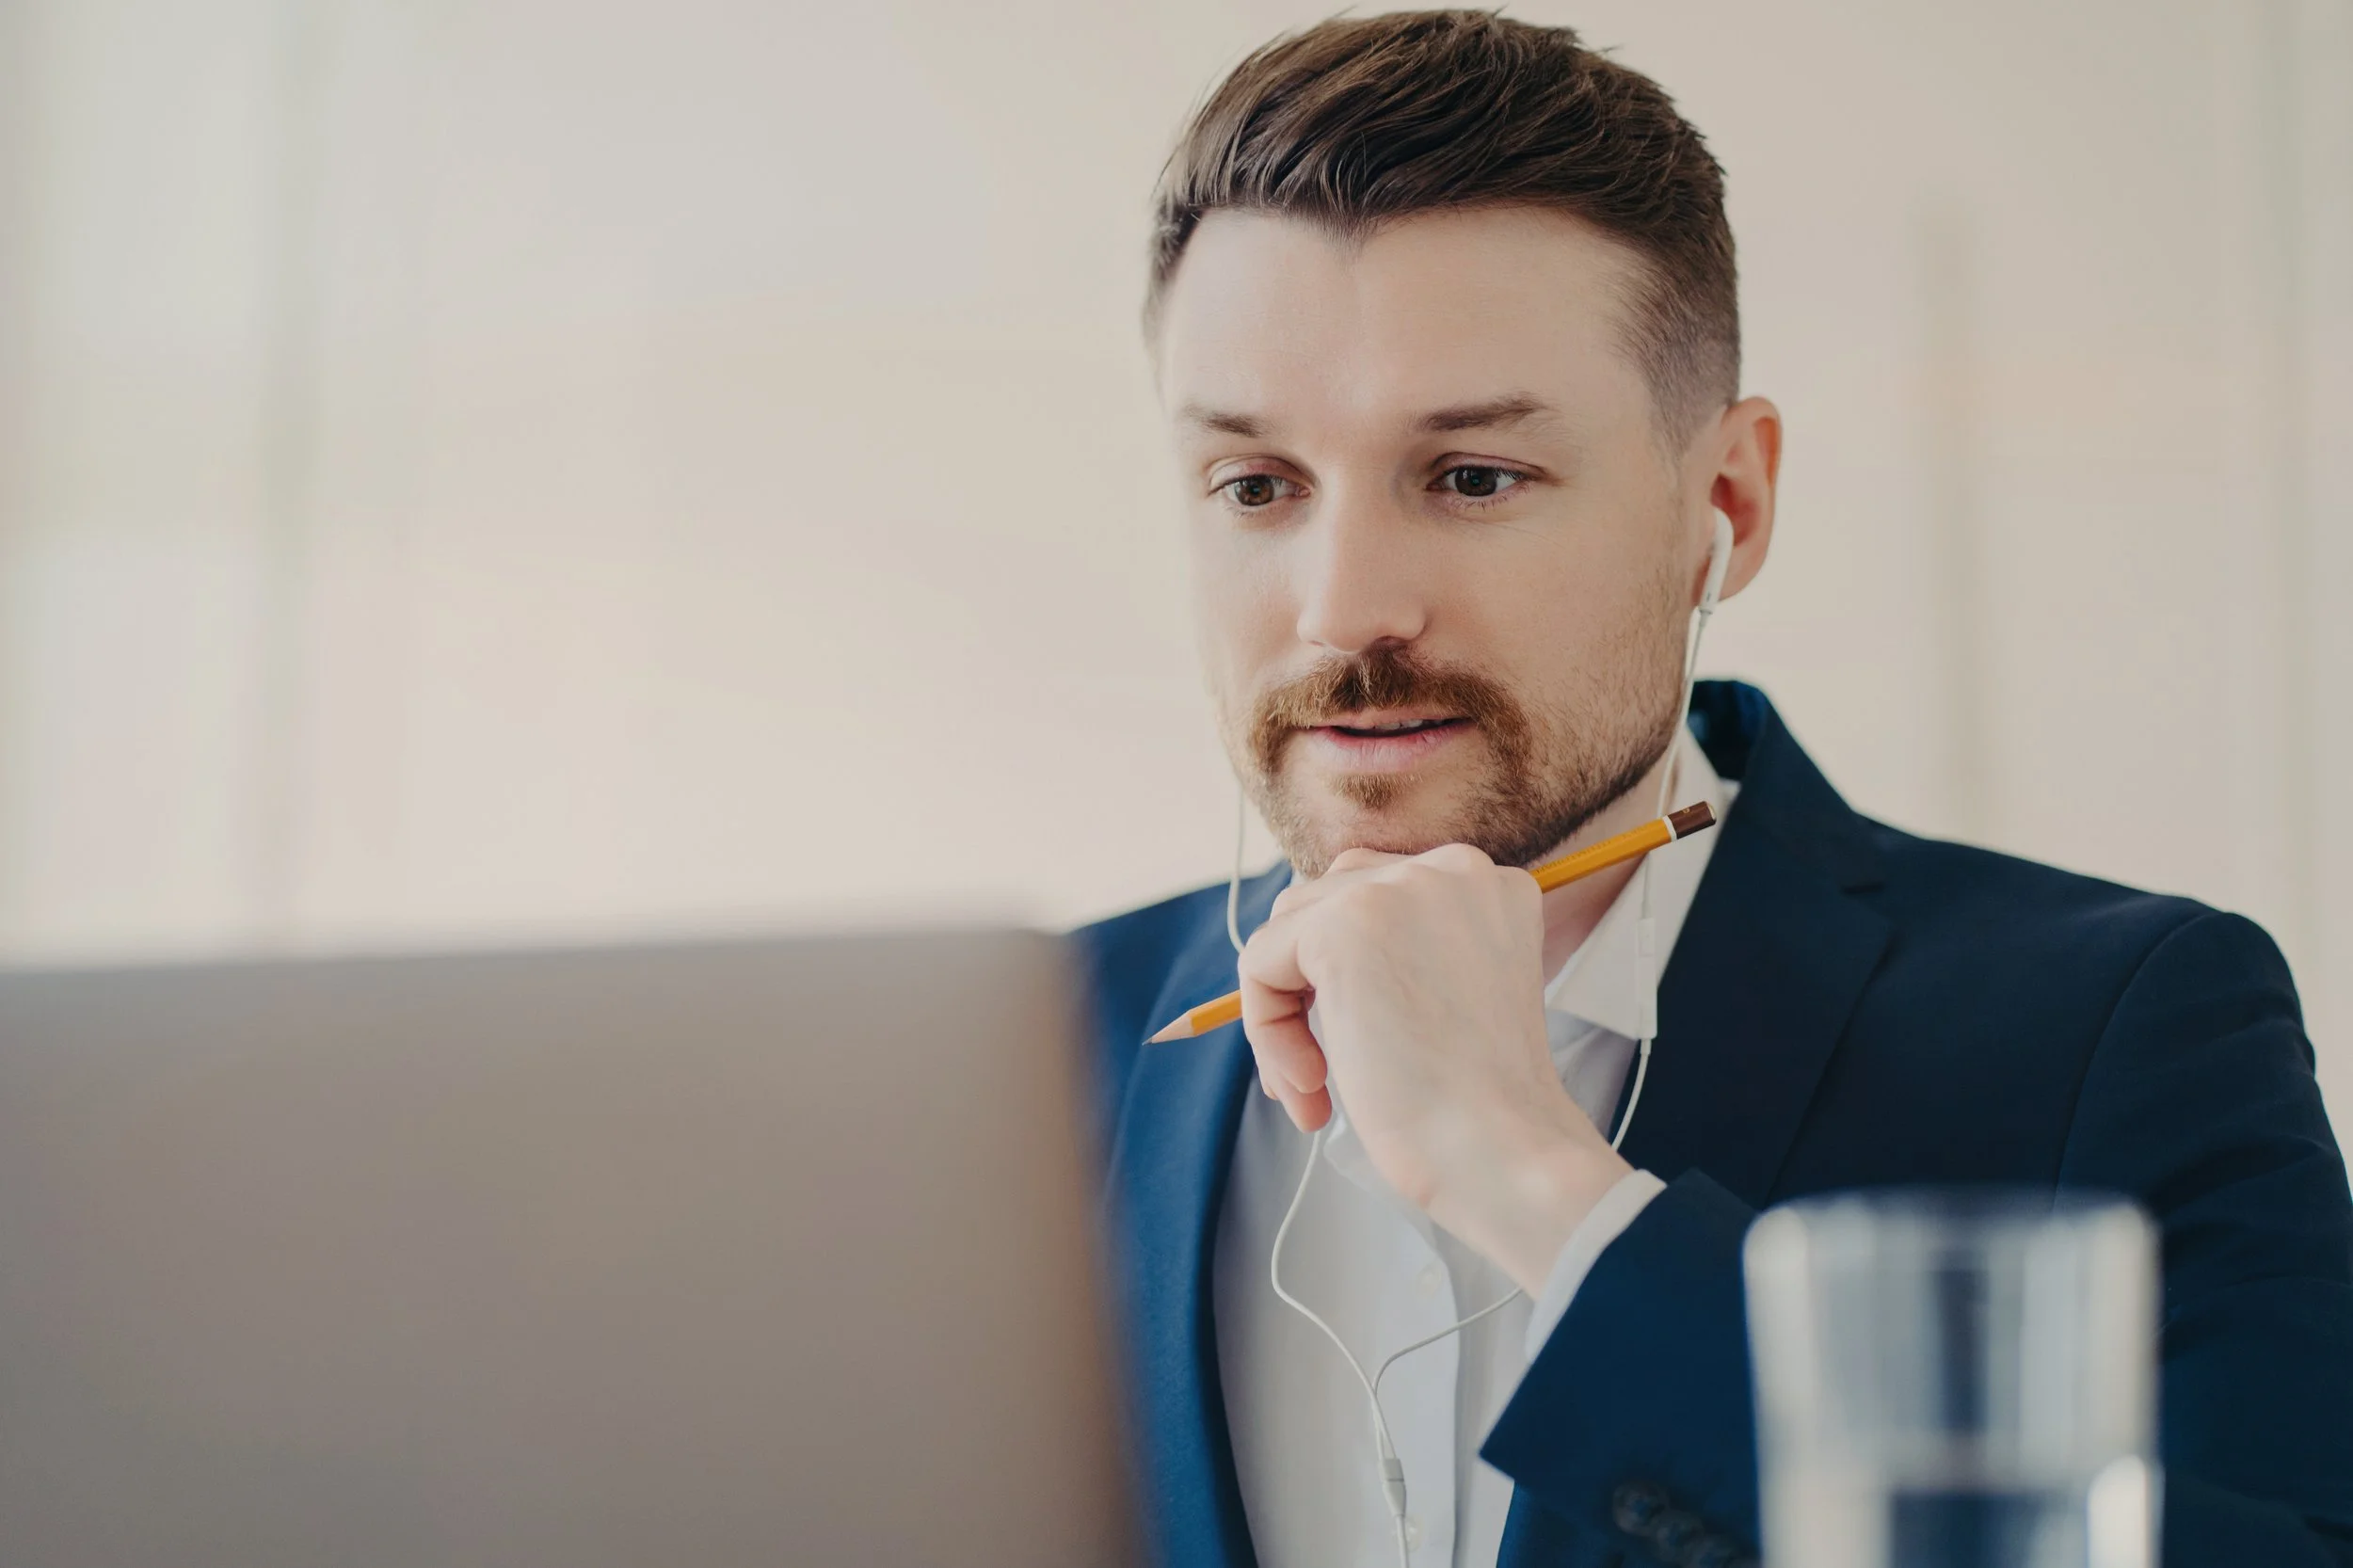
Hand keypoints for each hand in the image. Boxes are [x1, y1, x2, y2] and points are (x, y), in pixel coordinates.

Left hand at [1238, 843, 1634, 1292]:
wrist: (1504, 1151)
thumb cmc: (1481, 1104)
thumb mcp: (1453, 996)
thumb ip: (1402, 951)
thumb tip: (1302, 951)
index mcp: (1488, 884)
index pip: (1379, 896)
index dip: (1351, 976)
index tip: (1366, 1047)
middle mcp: (1450, 867)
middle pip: (1328, 901)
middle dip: (1309, 989)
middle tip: (1319, 1075)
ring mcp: (1397, 888)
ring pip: (1287, 931)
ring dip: (1286, 1016)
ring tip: (1314, 1088)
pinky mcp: (1342, 925)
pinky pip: (1259, 962)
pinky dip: (1267, 1030)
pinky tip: (1311, 1084)